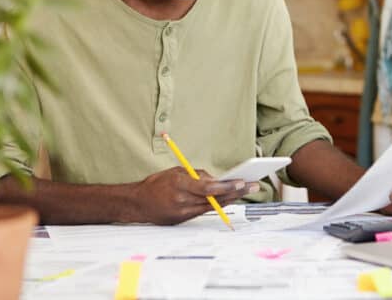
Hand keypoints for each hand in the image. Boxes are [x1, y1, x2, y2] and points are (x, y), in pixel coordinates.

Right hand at [132, 167, 258, 224]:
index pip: (208, 188)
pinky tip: (230, 199)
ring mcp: (183, 213)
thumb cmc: (157, 183)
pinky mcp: (184, 220)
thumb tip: (217, 179)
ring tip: (246, 190)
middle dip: (236, 192)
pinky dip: (218, 204)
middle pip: (215, 199)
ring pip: (213, 206)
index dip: (226, 187)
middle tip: (253, 185)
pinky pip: (205, 211)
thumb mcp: (176, 171)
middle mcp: (182, 201)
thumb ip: (197, 175)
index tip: (240, 182)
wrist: (138, 204)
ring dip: (231, 199)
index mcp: (179, 185)